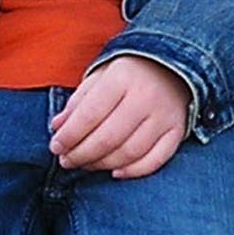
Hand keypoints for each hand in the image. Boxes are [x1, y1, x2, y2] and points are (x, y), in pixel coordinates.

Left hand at [50, 56, 190, 179]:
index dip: (69, 135)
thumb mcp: (100, 76)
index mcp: (121, 78)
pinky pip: (156, 159)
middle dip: (82, 154)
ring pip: (130, 152)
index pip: (90, 114)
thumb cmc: (128, 72)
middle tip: (66, 161)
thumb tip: (58, 127)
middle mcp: (145, 97)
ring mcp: (164, 116)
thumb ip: (78, 101)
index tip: (55, 147)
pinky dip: (134, 171)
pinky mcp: (177, 130)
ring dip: (103, 164)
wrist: (173, 62)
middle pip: (109, 137)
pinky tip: (115, 172)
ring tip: (86, 165)